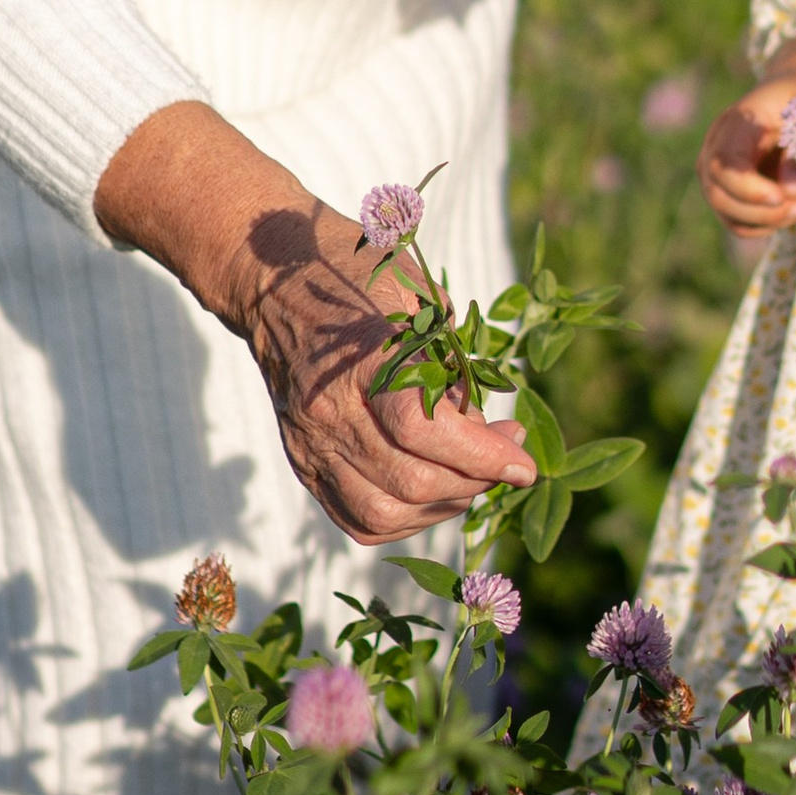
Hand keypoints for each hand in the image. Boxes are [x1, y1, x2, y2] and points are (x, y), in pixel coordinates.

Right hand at [93, 102, 536, 545]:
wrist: (271, 280)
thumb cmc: (358, 275)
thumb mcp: (418, 296)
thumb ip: (453, 363)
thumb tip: (487, 432)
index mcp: (359, 357)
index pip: (423, 428)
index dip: (482, 456)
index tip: (524, 462)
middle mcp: (327, 409)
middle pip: (410, 479)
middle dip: (476, 479)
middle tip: (508, 454)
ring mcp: (309, 442)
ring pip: (385, 511)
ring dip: (445, 505)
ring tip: (474, 475)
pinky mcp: (302, 462)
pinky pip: (358, 518)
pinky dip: (406, 518)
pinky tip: (433, 492)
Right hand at [696, 22, 795, 236]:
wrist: (792, 94)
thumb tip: (789, 192)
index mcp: (737, 123)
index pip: (723, 163)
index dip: (748, 188)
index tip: (782, 197)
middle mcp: (716, 146)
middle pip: (718, 194)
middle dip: (762, 212)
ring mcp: (716, 169)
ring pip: (726, 212)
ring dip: (767, 221)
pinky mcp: (726, 188)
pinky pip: (736, 220)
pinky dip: (765, 225)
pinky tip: (793, 209)